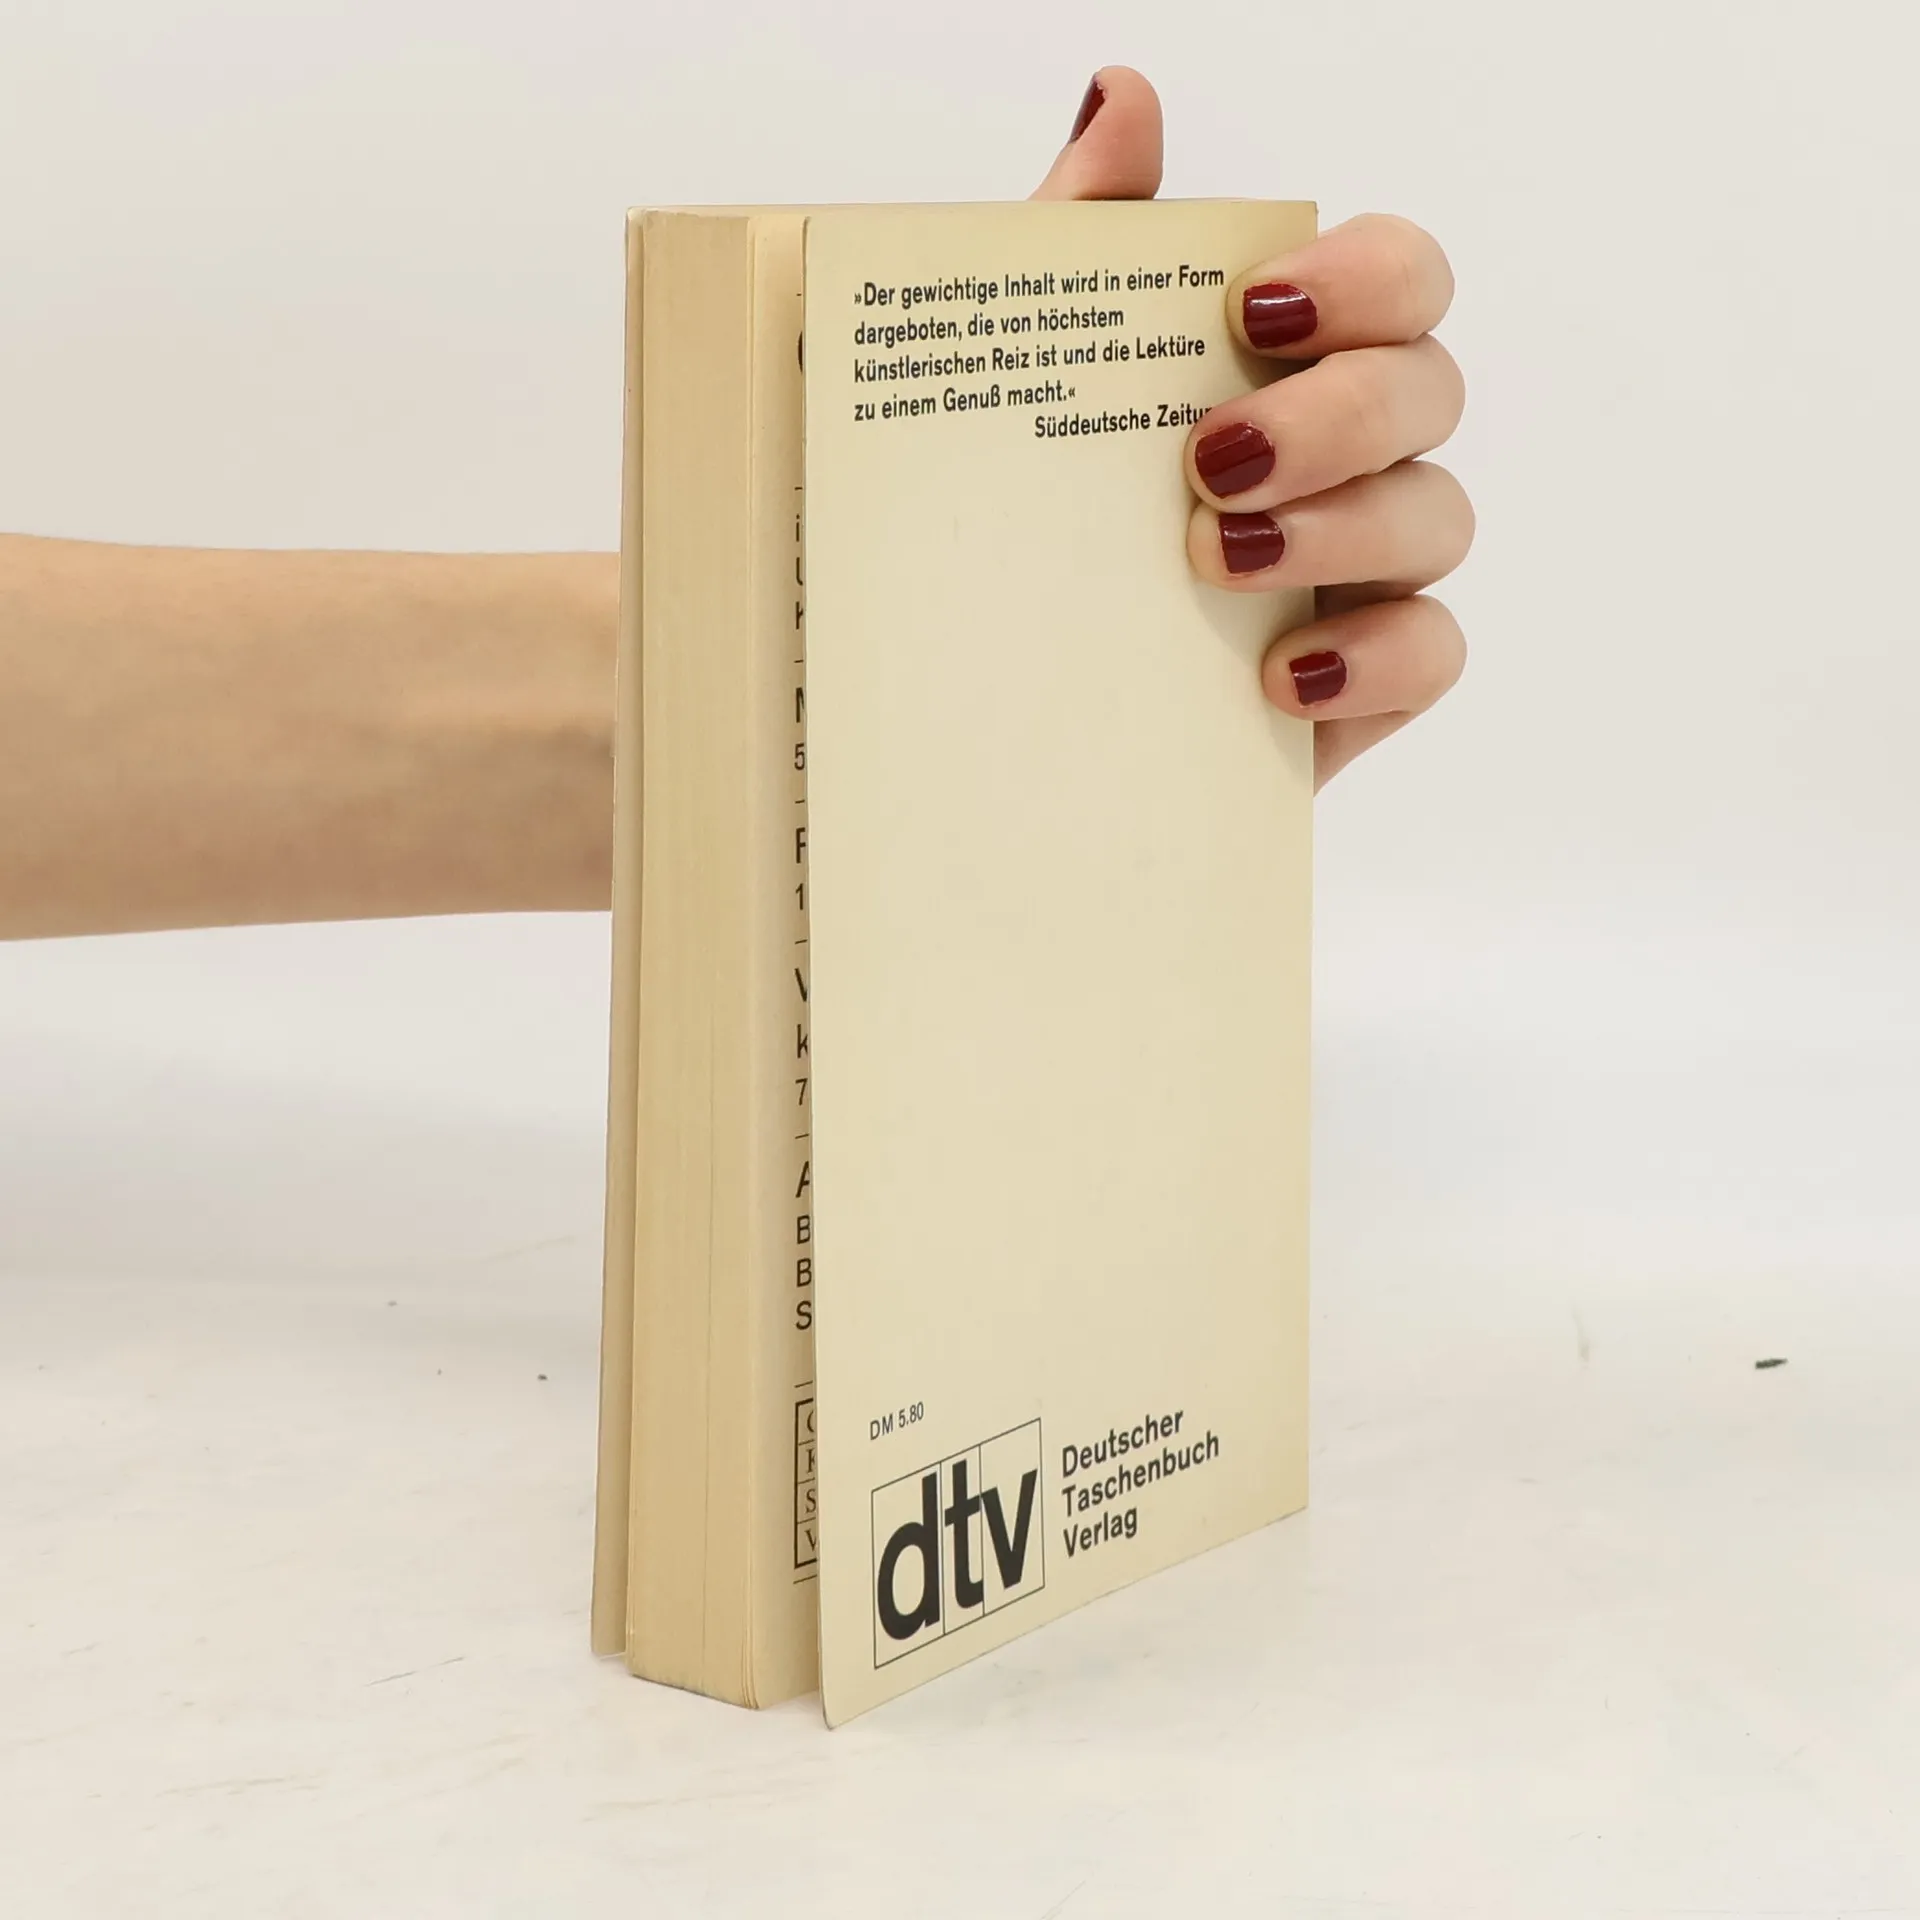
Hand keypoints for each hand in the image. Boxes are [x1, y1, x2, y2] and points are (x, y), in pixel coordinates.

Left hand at [1033, 68, 1470, 788]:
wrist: (983, 692)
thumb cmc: (1021, 518)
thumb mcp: (1023, 377)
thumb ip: (1084, 242)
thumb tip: (1121, 94)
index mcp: (1290, 365)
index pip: (1398, 280)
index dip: (1361, 278)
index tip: (1254, 309)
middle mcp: (1349, 454)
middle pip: (1429, 389)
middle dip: (1335, 415)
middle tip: (1210, 460)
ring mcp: (1364, 568)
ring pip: (1439, 516)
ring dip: (1339, 529)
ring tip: (1212, 561)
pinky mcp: (1362, 680)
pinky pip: (1433, 652)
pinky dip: (1373, 657)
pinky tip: (1279, 677)